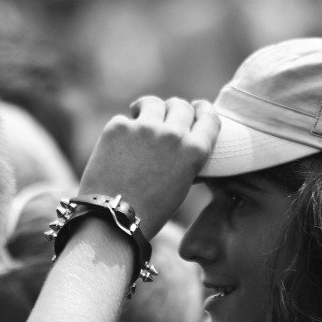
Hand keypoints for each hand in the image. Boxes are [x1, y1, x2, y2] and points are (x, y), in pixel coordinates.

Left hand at [78, 97, 218, 236]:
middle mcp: (173, 134)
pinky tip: (119, 146)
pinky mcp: (118, 127)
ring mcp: (145, 127)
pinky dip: (123, 130)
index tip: (197, 107)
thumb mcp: (182, 184)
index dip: (203, 110)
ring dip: (149, 109)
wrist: (113, 217)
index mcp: (195, 150)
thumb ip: (185, 157)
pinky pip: (125, 120)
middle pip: (181, 106)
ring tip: (139, 116)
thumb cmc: (151, 210)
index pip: (208, 117)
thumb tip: (181, 139)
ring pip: (153, 103)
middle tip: (165, 115)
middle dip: (174, 109)